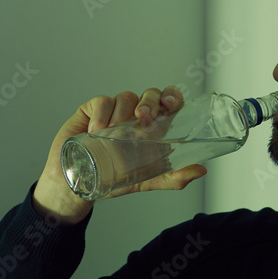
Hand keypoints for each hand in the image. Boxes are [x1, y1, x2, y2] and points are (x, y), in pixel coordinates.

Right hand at [32, 86, 206, 224]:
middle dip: (150, 101)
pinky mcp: (92, 110)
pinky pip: (102, 101)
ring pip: (127, 96)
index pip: (168, 102)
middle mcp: (135, 115)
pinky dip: (102, 114)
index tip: (171, 103)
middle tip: (142, 118)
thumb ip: (173, 177)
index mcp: (152, 127)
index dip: (173, 96)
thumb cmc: (112, 177)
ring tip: (112, 133)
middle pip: (150, 94)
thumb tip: (200, 171)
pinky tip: (97, 130)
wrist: (77, 184)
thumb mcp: (147, 180)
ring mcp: (114, 111)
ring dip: (123, 112)